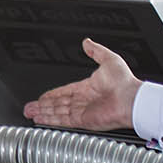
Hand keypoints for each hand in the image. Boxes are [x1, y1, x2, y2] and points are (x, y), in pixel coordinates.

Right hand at [22, 39, 142, 131]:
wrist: (132, 100)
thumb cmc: (126, 82)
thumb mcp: (109, 59)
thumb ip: (96, 50)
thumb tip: (87, 42)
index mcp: (88, 88)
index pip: (65, 92)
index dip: (52, 95)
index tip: (41, 97)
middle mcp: (84, 101)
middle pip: (57, 103)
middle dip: (42, 106)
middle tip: (29, 107)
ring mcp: (83, 111)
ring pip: (57, 112)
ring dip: (43, 112)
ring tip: (30, 113)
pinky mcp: (83, 120)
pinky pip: (63, 120)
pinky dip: (50, 120)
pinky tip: (40, 119)